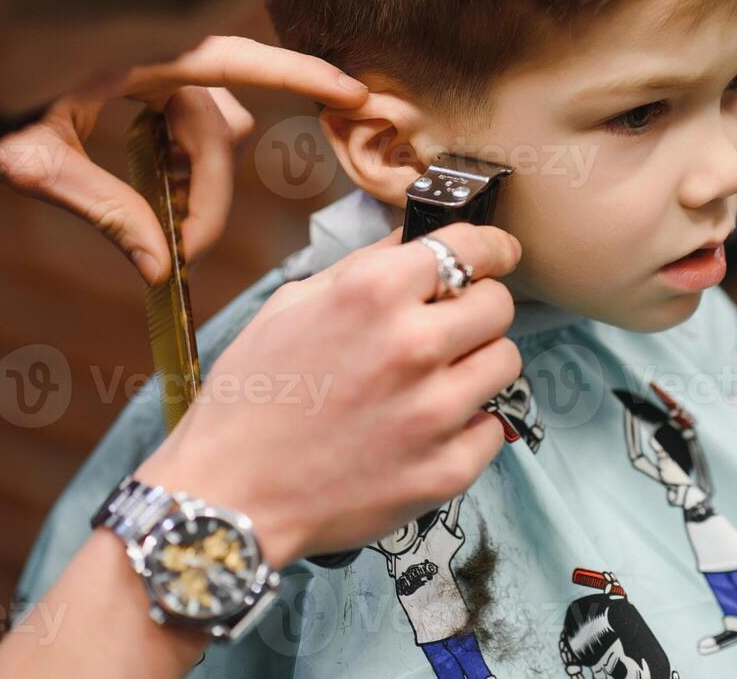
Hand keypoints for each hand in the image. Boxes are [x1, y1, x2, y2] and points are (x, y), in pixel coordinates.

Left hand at [0, 35, 369, 283]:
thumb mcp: (34, 160)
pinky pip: (176, 115)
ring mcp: (140, 59)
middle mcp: (148, 46)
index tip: (355, 94)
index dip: (302, 75)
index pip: (237, 59)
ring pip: (200, 123)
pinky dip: (172, 157)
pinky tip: (153, 189)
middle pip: (215, 122)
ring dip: (190, 176)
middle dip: (207, 189)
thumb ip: (104, 208)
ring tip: (162, 223)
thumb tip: (155, 268)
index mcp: (133, 47)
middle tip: (181, 250)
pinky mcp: (128, 72)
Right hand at [134, 221, 524, 565]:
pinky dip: (467, 426)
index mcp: (374, 292)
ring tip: (434, 381)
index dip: (492, 249)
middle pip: (499, 305)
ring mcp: (436, 411)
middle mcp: (414, 345)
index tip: (499, 256)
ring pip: (506, 361)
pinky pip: (492, 426)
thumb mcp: (292, 304)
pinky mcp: (448, 469)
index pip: (472, 246)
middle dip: (477, 309)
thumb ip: (365, 267)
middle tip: (449, 328)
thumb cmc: (254, 396)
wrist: (229, 496)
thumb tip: (418, 241)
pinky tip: (425, 431)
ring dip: (478, 364)